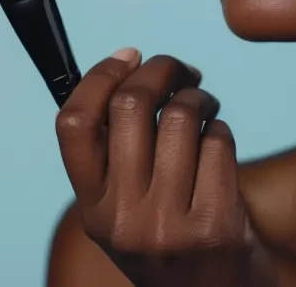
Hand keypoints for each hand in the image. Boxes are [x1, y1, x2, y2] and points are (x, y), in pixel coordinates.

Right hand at [55, 49, 276, 286]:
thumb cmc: (172, 241)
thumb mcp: (124, 212)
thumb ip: (115, 157)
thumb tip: (125, 68)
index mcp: (92, 210)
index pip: (74, 123)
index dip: (100, 75)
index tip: (129, 55)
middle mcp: (122, 220)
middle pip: (130, 105)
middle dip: (163, 69)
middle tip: (181, 72)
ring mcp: (168, 226)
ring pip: (182, 116)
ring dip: (200, 98)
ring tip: (206, 107)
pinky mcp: (215, 226)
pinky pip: (218, 141)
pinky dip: (221, 130)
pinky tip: (218, 144)